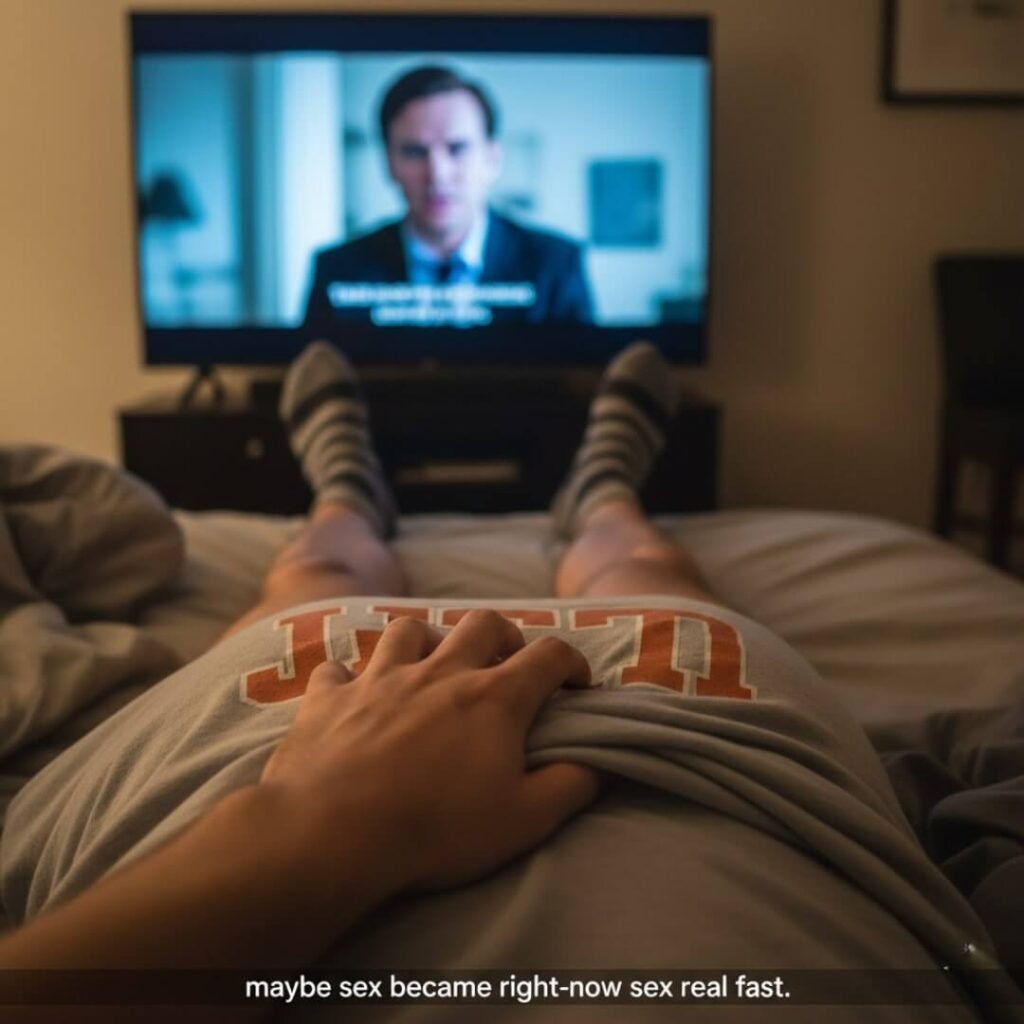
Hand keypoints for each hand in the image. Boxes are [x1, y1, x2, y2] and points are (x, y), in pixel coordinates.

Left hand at [259, 610, 600, 897]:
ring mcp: (379, 678)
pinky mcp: (329, 696)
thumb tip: (599, 764)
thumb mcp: (523, 821)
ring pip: (408, 630)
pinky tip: (352, 694)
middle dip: (504, 636)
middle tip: (508, 664)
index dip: (572, 662)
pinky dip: (349, 677)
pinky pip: (337, 668)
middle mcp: (439, 671)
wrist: (331, 832)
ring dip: (427, 641)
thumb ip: (569, 787)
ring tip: (431, 667)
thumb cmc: (436, 829)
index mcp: (493, 697)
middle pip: (481, 624)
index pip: (548, 655)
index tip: (578, 684)